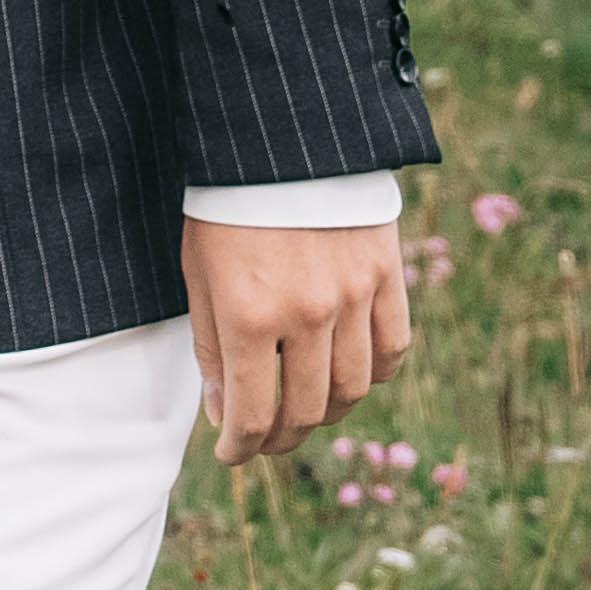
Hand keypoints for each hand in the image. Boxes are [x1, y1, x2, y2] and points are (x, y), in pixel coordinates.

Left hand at [185, 208, 414, 464]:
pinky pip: (391, 349)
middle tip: (264, 441)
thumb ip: (212, 346)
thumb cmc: (225, 202)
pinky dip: (374, 374)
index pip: (251, 415)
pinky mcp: (385, 276)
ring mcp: (353, 297)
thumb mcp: (198, 272)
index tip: (230, 455)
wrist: (279, 134)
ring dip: (327, 414)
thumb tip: (225, 414)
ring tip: (305, 414)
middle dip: (281, 438)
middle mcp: (307, 316)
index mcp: (251, 317)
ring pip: (352, 390)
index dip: (239, 448)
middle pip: (307, 412)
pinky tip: (351, 377)